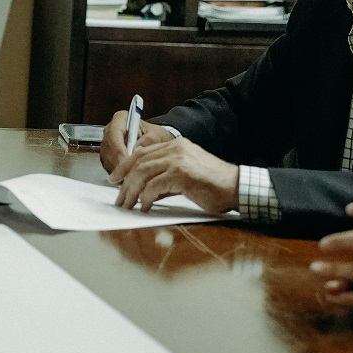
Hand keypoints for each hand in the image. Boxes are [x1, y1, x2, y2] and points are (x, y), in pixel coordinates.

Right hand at [98, 111, 174, 172]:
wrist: (159, 143)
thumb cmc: (157, 136)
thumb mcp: (156, 135)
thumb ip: (147, 141)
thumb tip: (136, 149)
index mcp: (120, 119)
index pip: (114, 134)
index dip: (119, 149)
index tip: (127, 160)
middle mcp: (111, 131)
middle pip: (109, 149)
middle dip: (119, 162)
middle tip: (129, 173)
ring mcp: (108, 145)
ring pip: (107, 159)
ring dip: (118, 170)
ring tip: (131, 177)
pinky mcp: (109, 158)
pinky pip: (110, 167)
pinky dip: (119, 174)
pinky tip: (129, 178)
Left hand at [109, 136, 238, 212]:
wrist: (236, 187)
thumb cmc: (215, 185)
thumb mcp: (186, 176)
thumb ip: (165, 177)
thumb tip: (145, 190)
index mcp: (176, 146)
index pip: (142, 152)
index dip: (125, 166)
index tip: (116, 179)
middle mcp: (176, 148)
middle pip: (139, 161)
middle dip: (124, 181)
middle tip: (119, 198)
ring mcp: (178, 159)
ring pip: (143, 172)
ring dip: (132, 191)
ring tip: (128, 205)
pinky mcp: (182, 174)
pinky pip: (154, 185)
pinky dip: (146, 197)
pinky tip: (145, 207)